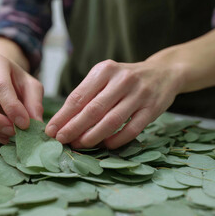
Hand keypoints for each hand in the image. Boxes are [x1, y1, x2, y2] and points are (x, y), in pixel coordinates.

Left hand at [45, 49, 183, 148]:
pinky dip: (117, 140)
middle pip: (93, 109)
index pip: (79, 96)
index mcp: (105, 70)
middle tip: (61, 140)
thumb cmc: (126, 79)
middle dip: (73, 128)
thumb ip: (87, 94)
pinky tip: (105, 145)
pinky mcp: (152, 109)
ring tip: (79, 145)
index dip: (63, 115)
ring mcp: (139, 94)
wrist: (163, 73)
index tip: (51, 130)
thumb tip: (63, 120)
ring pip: (111, 121)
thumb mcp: (106, 77)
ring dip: (92, 136)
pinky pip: (132, 129)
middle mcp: (122, 80)